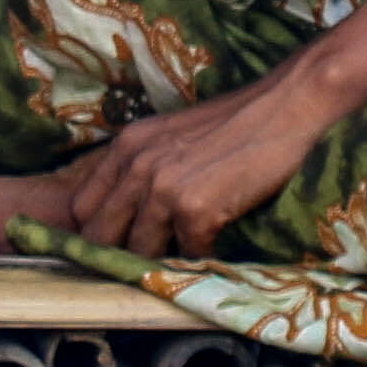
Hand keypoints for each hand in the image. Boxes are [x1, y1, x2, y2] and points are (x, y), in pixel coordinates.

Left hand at [55, 69, 350, 261]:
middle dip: (121, 254)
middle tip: (149, 259)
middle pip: (101, 236)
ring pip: (140, 252)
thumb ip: (143, 167)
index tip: (115, 245)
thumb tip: (125, 214)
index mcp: (126, 146)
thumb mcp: (171, 136)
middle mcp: (136, 166)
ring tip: (185, 251)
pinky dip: (202, 256)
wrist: (285, 107)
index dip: (95, 232)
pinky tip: (217, 240)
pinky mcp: (195, 209)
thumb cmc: (235, 123)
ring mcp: (164, 189)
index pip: (81, 208)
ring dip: (164, 259)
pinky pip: (187, 255)